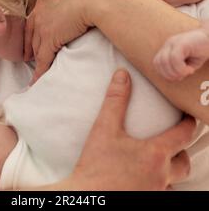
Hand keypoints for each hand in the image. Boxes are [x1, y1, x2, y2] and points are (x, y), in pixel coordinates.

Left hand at [24, 0, 95, 82]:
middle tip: (29, 58)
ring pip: (36, 48)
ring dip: (35, 60)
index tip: (31, 41)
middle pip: (32, 35)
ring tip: (35, 71)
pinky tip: (37, 80)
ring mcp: (43, 26)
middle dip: (30, 47)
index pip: (34, 20)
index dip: (32, 32)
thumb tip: (81, 0)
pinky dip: (40, 71)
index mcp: (45, 0)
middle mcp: (40, 12)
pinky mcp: (50, 39)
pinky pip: (43, 59)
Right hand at [63, 69, 193, 190]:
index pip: (183, 135)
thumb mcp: (104, 128)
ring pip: (173, 181)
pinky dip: (156, 184)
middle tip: (174, 142)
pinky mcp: (145, 201)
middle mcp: (161, 176)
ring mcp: (154, 192)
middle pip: (184, 163)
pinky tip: (143, 179)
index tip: (188, 116)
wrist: (86, 197)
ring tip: (158, 161)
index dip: (188, 123)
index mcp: (155, 154)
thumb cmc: (96, 166)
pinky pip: (159, 192)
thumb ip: (115, 100)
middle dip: (182, 151)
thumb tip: (122, 76)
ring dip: (170, 170)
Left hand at [153, 27, 208, 80]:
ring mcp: (173, 42)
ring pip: (165, 61)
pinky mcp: (181, 43)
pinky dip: (181, 68)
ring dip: (176, 72)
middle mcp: (168, 44)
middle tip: (183, 75)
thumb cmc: (200, 51)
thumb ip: (178, 70)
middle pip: (159, 63)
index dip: (165, 74)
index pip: (157, 63)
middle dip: (170, 75)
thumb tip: (174, 77)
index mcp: (167, 48)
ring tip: (187, 72)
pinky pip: (174, 58)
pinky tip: (190, 69)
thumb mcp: (188, 63)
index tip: (178, 77)